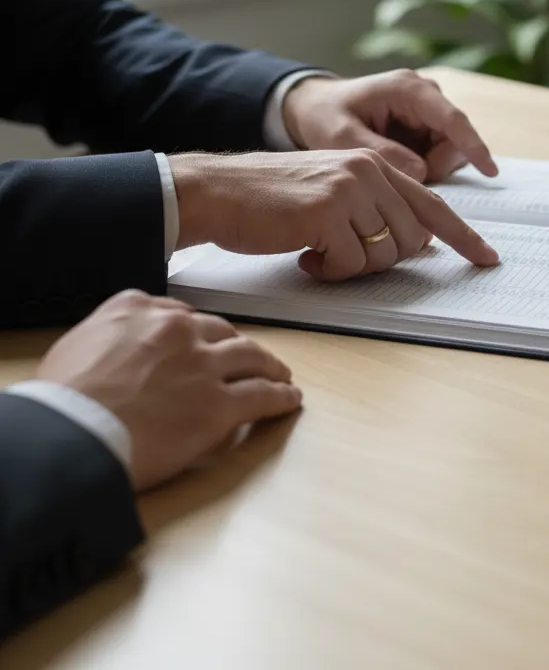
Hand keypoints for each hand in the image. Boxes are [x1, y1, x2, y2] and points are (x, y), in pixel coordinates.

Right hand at [37, 291, 301, 491]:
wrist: (67, 436)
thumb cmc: (61, 403)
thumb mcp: (76, 346)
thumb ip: (109, 337)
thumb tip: (117, 350)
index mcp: (138, 309)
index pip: (180, 313)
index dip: (196, 331)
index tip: (203, 340)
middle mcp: (177, 330)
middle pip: (221, 332)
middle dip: (236, 344)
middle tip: (246, 356)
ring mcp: (202, 365)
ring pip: (251, 356)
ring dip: (270, 365)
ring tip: (280, 373)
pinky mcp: (219, 404)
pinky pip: (262, 395)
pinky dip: (281, 397)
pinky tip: (290, 399)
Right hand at [170, 148, 498, 278]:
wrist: (217, 191)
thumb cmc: (272, 200)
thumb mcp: (334, 191)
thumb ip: (377, 207)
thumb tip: (420, 243)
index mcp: (374, 163)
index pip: (433, 205)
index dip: (464, 236)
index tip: (487, 259)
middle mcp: (369, 170)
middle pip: (412, 240)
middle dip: (384, 260)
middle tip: (343, 254)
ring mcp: (349, 188)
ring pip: (383, 255)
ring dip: (351, 266)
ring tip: (318, 249)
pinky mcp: (327, 211)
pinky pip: (349, 264)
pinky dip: (328, 271)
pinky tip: (304, 254)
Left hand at [281, 69, 498, 181]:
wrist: (316, 107)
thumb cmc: (325, 116)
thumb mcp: (341, 136)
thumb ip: (379, 151)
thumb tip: (421, 171)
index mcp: (408, 89)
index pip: (452, 118)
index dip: (473, 145)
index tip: (490, 171)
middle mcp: (426, 95)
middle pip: (454, 139)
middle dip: (435, 165)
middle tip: (400, 175)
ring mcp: (429, 111)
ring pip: (450, 150)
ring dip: (429, 167)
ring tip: (394, 166)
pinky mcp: (427, 126)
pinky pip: (440, 154)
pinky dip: (425, 167)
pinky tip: (399, 164)